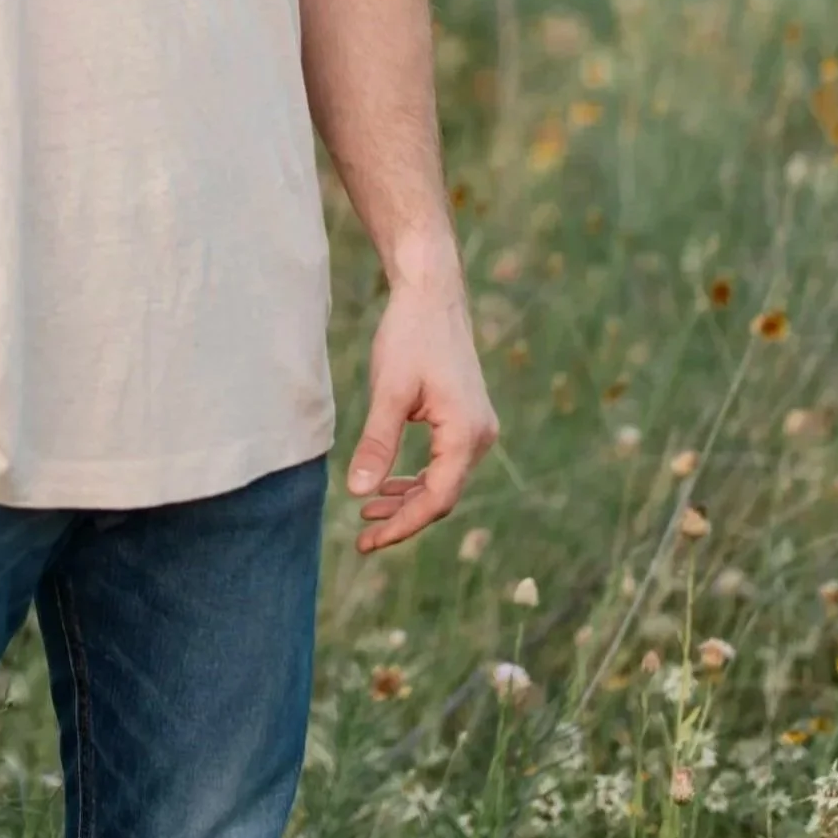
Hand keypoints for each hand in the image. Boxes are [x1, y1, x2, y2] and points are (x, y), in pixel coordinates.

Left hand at [344, 273, 497, 554]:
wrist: (431, 295)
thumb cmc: (410, 336)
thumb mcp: (389, 392)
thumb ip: (376, 444)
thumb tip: (357, 493)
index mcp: (466, 433)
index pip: (437, 498)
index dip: (402, 526)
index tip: (368, 542)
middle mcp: (479, 436)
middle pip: (442, 496)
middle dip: (403, 520)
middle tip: (362, 541)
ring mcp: (475, 428)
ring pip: (443, 482)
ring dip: (407, 501)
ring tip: (367, 516)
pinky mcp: (464, 420)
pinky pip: (443, 464)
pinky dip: (415, 479)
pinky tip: (385, 486)